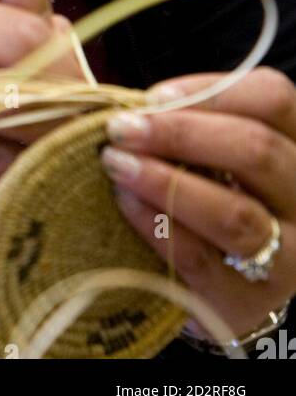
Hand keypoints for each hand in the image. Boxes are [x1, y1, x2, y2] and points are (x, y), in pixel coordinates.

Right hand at [0, 0, 85, 241]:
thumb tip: (66, 36)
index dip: (43, 5)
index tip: (38, 45)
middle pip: (28, 35)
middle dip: (64, 82)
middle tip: (66, 112)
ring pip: (16, 97)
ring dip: (46, 130)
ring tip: (43, 143)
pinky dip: (10, 168)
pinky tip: (2, 170)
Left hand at [100, 66, 295, 340]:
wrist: (218, 284)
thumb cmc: (209, 191)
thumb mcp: (214, 151)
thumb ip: (191, 119)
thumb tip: (137, 104)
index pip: (274, 99)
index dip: (211, 91)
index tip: (152, 96)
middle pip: (257, 152)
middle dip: (181, 134)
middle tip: (121, 128)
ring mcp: (286, 259)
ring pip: (234, 215)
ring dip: (165, 182)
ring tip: (116, 163)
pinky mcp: (246, 304)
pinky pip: (198, 259)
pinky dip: (155, 225)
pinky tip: (126, 202)